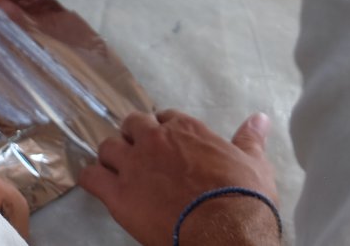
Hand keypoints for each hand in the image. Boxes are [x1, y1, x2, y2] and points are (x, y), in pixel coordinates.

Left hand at [81, 112, 279, 245]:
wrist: (226, 232)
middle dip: (133, 137)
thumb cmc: (243, 197)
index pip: (164, 117)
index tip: (166, 144)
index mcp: (186, 129)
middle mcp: (156, 140)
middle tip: (140, 155)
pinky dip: (90, 178)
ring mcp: (134, 166)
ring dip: (111, 156)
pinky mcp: (118, 195)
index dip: (163, 130)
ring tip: (117, 170)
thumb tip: (259, 119)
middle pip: (132, 125)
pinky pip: (91, 178)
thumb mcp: (253, 162)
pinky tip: (95, 183)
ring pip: (107, 147)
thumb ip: (250, 139)